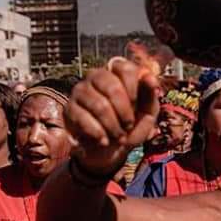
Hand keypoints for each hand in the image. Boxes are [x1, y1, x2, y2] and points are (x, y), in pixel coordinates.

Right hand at [66, 59, 159, 176]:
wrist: (110, 152)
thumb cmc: (131, 127)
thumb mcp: (147, 114)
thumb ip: (150, 95)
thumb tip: (150, 78)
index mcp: (117, 73)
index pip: (125, 68)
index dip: (133, 88)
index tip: (136, 104)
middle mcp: (96, 77)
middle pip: (111, 86)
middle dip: (124, 112)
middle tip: (128, 126)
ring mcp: (81, 91)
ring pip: (99, 105)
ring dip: (113, 126)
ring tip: (118, 136)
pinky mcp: (69, 108)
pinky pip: (84, 118)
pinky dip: (99, 133)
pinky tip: (104, 141)